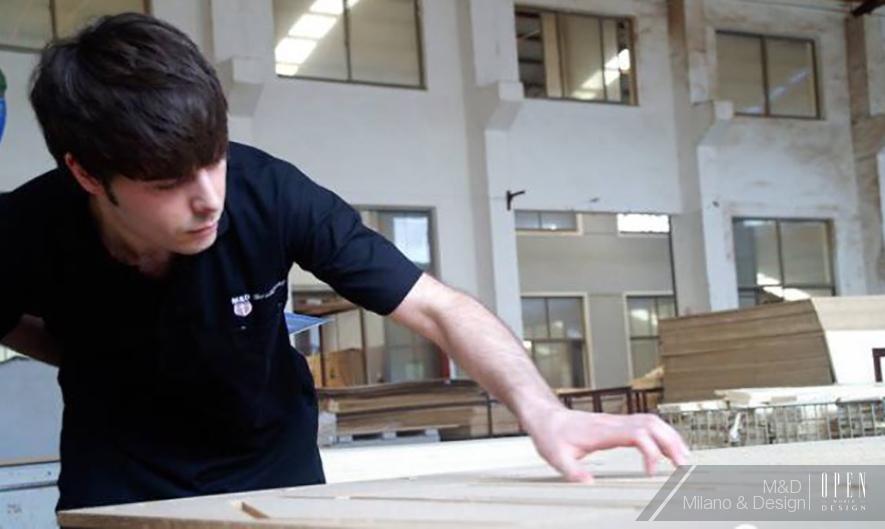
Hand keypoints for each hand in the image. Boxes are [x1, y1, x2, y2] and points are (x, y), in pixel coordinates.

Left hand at [522, 408, 690, 482]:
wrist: (545, 417)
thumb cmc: (551, 435)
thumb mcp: (556, 457)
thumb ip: (572, 472)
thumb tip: (589, 483)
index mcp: (602, 431)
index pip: (636, 434)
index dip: (650, 452)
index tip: (652, 473)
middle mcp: (613, 423)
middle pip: (652, 424)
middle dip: (671, 443)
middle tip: (684, 467)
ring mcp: (616, 421)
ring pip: (652, 421)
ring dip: (670, 438)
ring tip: (684, 459)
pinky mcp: (617, 424)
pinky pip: (646, 424)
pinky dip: (661, 435)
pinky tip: (667, 450)